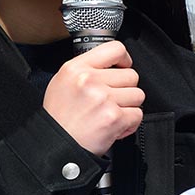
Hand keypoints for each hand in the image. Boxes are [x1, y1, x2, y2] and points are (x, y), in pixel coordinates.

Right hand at [44, 40, 142, 155]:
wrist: (56, 146)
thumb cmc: (60, 117)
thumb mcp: (63, 82)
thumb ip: (87, 69)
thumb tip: (114, 64)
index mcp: (76, 68)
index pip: (115, 49)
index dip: (124, 59)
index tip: (123, 67)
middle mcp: (89, 80)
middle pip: (131, 75)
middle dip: (125, 89)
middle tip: (110, 101)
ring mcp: (103, 98)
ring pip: (138, 95)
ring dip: (128, 107)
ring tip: (109, 113)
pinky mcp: (114, 117)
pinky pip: (138, 115)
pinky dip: (129, 123)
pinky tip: (114, 125)